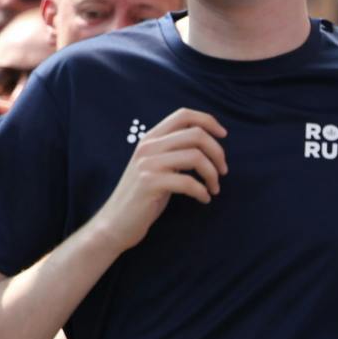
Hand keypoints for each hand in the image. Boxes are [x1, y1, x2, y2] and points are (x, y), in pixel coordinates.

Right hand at [89, 108, 226, 253]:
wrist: (114, 223)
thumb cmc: (141, 196)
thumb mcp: (155, 166)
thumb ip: (173, 151)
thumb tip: (206, 143)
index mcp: (150, 138)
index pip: (183, 115)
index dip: (208, 121)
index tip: (223, 135)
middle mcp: (148, 147)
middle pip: (196, 134)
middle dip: (218, 152)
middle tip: (223, 170)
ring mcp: (148, 165)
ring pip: (196, 156)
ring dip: (213, 174)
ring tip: (214, 188)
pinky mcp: (150, 184)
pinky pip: (188, 182)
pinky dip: (202, 192)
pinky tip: (204, 199)